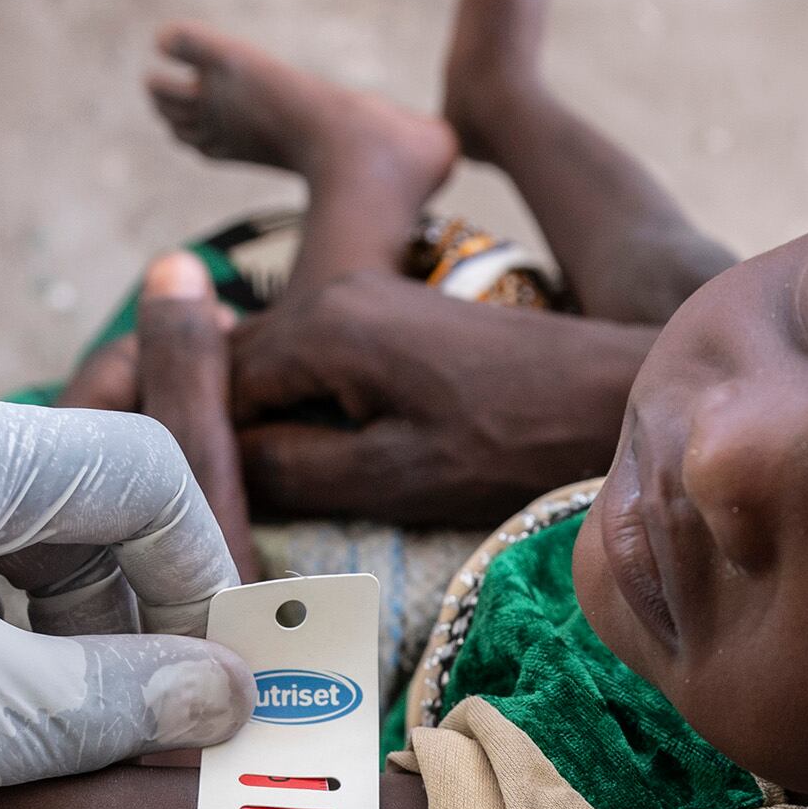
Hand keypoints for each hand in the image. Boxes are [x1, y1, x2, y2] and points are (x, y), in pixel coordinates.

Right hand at [228, 271, 651, 524]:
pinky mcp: (394, 320)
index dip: (195, 451)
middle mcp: (330, 295)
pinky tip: (319, 461)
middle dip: (222, 433)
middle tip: (230, 512)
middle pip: (231, 369)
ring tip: (270, 495)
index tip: (201, 513)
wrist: (611, 397)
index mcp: (319, 327)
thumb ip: (290, 468)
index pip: (206, 386)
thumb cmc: (512, 446)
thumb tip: (213, 468)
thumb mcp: (390, 477)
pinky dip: (303, 410)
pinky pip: (314, 364)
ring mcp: (364, 301)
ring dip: (264, 425)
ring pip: (271, 368)